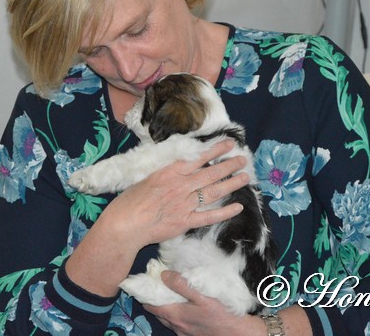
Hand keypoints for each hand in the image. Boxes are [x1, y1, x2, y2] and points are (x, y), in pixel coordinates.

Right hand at [100, 140, 248, 248]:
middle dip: (229, 166)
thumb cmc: (130, 201)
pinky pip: (209, 216)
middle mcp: (180, 186)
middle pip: (210, 174)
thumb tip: (180, 168)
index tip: (229, 144)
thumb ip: (166, 174)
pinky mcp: (185, 222)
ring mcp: (184, 204)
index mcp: (170, 173)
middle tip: (243, 160)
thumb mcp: (147, 179)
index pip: (198, 158)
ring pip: (213, 192)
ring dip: (231, 184)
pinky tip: (238, 207)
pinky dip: (225, 212)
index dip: (215, 151)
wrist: (124, 224)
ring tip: (245, 177)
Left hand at [144, 271, 263, 335]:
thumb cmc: (221, 313)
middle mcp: (176, 327)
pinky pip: (178, 326)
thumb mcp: (202, 296)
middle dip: (154, 301)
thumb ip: (182, 285)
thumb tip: (164, 275)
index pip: (150, 305)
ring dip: (165, 309)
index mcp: (176, 315)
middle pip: (157, 313)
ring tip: (170, 296)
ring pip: (167, 320)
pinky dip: (176, 317)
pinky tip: (185, 309)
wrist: (238, 333)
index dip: (146, 294)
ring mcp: (184, 334)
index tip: (146, 283)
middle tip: (157, 287)